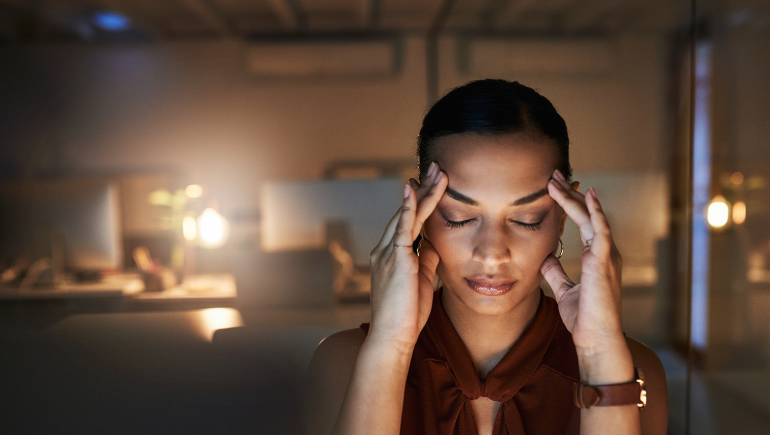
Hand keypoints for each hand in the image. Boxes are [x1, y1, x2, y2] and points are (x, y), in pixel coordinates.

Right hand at [368, 162, 446, 351]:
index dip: (420, 201)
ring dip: (423, 191)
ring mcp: (387, 252)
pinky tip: (414, 189)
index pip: (407, 220)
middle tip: (437, 166)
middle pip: (406, 211)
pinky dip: (408, 207)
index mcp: (391, 255)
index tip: (432, 183)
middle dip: (423, 188)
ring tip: (438, 171)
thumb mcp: (420, 280)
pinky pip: (402, 227)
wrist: (393, 337)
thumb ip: (426, 258)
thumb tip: (435, 242)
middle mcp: (385, 249)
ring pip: (407, 214)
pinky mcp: (395, 258)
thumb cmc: (406, 315)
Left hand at [539, 169, 624, 353]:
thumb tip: (546, 257)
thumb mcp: (565, 289)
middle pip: (587, 215)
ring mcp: (607, 256)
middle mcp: (605, 253)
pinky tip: (587, 196)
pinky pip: (600, 230)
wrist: (595, 340)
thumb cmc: (583, 319)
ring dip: (574, 198)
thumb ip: (557, 272)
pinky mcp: (604, 262)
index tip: (553, 188)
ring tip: (557, 179)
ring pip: (591, 217)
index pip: (583, 224)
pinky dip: (595, 211)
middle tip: (553, 175)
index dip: (569, 205)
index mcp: (597, 258)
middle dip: (569, 194)